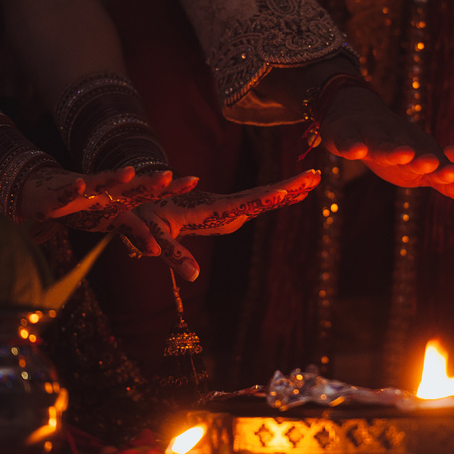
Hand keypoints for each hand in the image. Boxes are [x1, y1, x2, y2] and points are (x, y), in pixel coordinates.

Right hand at [18, 164, 194, 227]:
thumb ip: (137, 232)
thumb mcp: (113, 220)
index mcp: (121, 197)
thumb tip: (158, 249)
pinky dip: (73, 190)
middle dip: (150, 182)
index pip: (152, 191)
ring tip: (130, 172)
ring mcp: (84, 191)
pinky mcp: (59, 197)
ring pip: (101, 182)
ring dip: (115, 177)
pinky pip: (67, 193)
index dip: (172, 187)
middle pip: (132, 185)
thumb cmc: (86, 208)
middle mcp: (106, 191)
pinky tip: (80, 185)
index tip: (195, 179)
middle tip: (170, 176)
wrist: (44, 193)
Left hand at [130, 169, 320, 280]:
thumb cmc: (143, 218)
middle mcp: (222, 204)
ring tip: (314, 180)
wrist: (136, 204)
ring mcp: (225, 207)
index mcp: (211, 207)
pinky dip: (275, 199)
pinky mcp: (224, 212)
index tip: (291, 189)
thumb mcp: (155, 236)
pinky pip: (255, 205)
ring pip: (262, 197)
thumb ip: (174, 254)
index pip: (247, 202)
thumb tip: (194, 277)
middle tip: (317, 176)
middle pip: (262, 195)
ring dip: (287, 190)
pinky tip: (290, 197)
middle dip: (289, 186)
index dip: (269, 197)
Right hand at [319, 87, 453, 199]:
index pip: (437, 166)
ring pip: (384, 145)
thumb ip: (450, 184)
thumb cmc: (394, 146)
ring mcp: (371, 137)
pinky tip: (355, 151)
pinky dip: (351, 145)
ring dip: (394, 150)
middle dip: (424, 160)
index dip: (450, 174)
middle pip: (413, 152)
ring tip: (404, 154)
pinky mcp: (344, 134)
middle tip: (436, 165)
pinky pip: (346, 141)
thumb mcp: (422, 169)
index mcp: (419, 152)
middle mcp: (399, 142)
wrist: (354, 112)